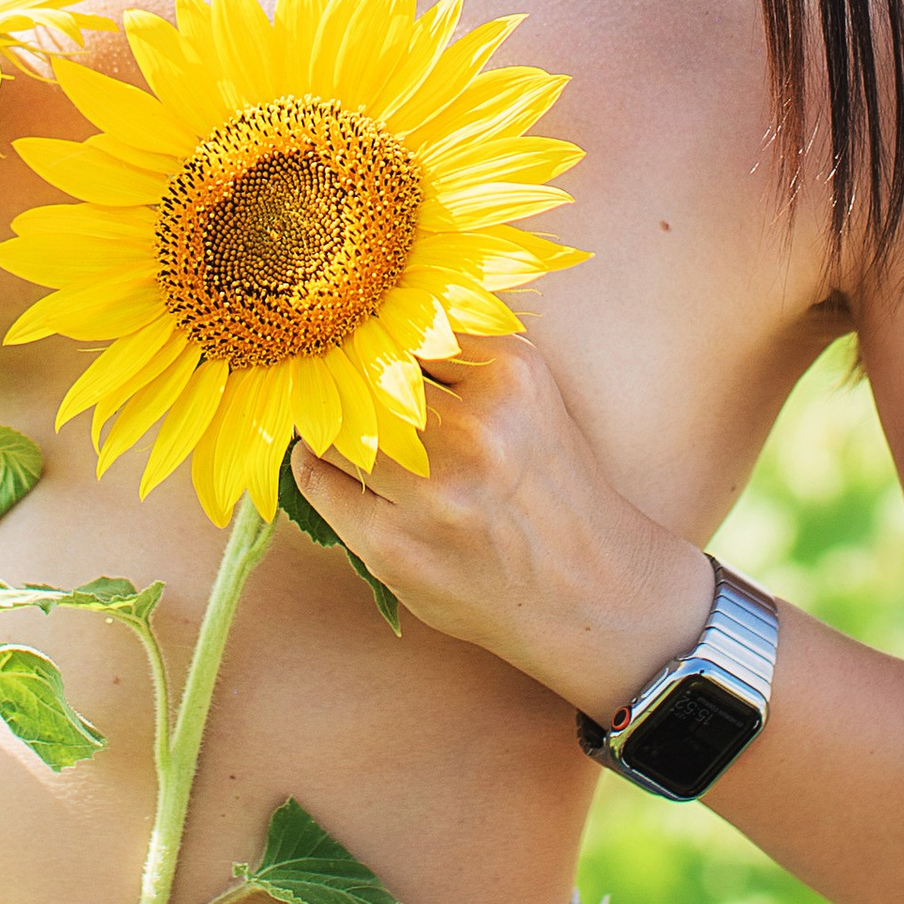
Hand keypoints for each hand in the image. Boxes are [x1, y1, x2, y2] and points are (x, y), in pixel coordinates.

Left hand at [290, 333, 717, 723]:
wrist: (591, 589)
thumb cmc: (547, 479)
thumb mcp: (528, 392)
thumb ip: (461, 349)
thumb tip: (363, 315)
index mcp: (511, 373)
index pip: (403, 322)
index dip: (376, 333)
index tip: (359, 341)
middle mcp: (474, 430)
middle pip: (360, 373)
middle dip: (344, 379)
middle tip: (329, 379)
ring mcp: (432, 494)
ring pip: (332, 429)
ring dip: (326, 426)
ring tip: (333, 427)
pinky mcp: (395, 548)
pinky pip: (318, 484)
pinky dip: (313, 469)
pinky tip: (327, 467)